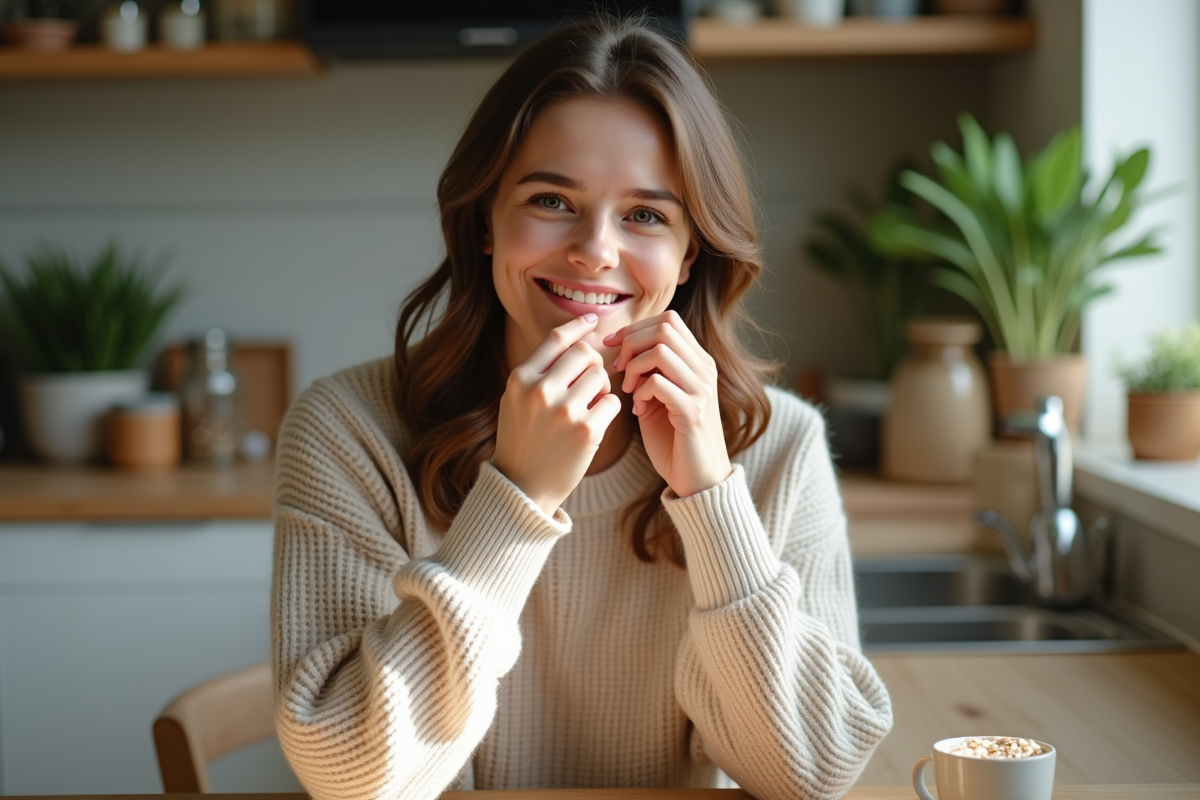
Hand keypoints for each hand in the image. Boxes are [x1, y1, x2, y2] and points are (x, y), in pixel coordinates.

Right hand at [493, 314, 622, 515]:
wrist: (523, 488)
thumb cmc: (523, 440)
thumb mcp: (516, 400)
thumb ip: (539, 371)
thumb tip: (575, 338)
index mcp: (520, 379)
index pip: (556, 339)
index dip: (577, 327)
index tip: (591, 322)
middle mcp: (540, 391)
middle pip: (584, 353)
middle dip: (594, 362)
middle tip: (592, 380)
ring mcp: (564, 411)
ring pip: (601, 375)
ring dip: (602, 386)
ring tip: (591, 403)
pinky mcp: (586, 431)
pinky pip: (612, 402)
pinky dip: (608, 408)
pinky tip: (596, 420)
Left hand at [604, 311, 731, 497]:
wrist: (698, 481)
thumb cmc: (674, 441)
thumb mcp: (658, 399)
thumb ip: (648, 372)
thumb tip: (621, 349)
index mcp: (698, 362)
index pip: (668, 321)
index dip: (634, 328)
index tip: (611, 347)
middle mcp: (704, 370)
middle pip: (664, 328)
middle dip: (631, 343)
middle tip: (618, 369)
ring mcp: (701, 389)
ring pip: (661, 350)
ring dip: (634, 367)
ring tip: (628, 390)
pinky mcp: (693, 412)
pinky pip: (658, 383)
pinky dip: (640, 392)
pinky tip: (638, 410)